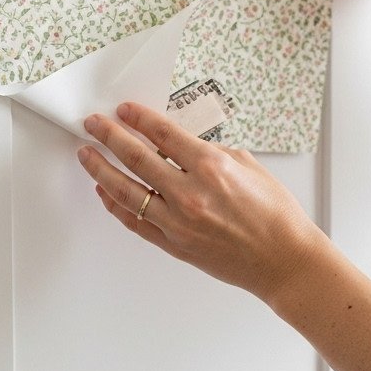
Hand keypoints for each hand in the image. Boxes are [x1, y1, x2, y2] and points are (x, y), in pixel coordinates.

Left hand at [77, 102, 318, 304]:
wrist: (283, 260)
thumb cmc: (275, 215)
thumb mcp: (249, 167)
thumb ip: (212, 152)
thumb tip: (183, 143)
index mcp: (211, 167)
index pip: (162, 133)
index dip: (138, 118)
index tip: (123, 110)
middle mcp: (189, 193)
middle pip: (136, 157)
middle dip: (109, 136)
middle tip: (93, 124)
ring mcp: (177, 222)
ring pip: (125, 190)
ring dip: (101, 169)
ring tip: (86, 155)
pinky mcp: (173, 244)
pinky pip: (134, 221)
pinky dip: (115, 205)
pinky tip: (104, 191)